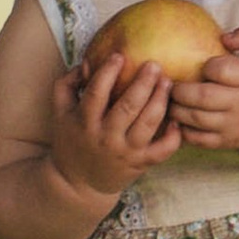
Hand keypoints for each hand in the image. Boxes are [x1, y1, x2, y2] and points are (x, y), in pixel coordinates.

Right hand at [48, 48, 182, 200]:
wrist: (78, 183)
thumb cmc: (71, 140)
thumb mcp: (60, 112)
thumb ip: (67, 84)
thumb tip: (86, 62)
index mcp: (84, 122)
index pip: (96, 93)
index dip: (107, 73)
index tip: (119, 56)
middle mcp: (105, 137)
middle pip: (127, 107)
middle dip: (143, 83)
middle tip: (154, 64)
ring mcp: (125, 151)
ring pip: (147, 124)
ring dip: (160, 101)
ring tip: (168, 83)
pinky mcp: (140, 164)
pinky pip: (162, 150)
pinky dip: (173, 136)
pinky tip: (177, 119)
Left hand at [168, 20, 238, 154]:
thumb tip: (224, 37)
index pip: (223, 70)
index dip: (208, 66)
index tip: (203, 66)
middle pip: (203, 97)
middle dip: (181, 90)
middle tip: (171, 84)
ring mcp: (231, 125)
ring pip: (196, 119)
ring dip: (176, 109)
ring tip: (169, 99)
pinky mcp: (224, 141)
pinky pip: (197, 139)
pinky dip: (181, 129)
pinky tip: (175, 118)